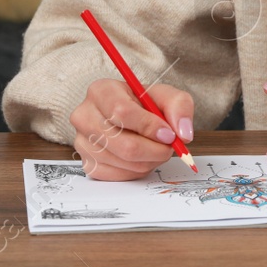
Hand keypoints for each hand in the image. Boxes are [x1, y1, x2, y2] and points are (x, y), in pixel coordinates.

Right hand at [69, 78, 194, 180]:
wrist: (129, 116)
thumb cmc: (144, 104)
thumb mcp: (166, 95)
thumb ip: (179, 107)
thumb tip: (183, 134)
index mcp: (101, 91)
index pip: (122, 112)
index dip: (149, 127)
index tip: (169, 134)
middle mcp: (84, 116)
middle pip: (123, 144)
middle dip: (154, 150)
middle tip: (168, 147)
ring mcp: (82, 142)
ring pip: (123, 162)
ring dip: (149, 160)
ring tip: (155, 148)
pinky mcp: (87, 163)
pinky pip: (117, 175)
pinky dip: (137, 170)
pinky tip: (142, 157)